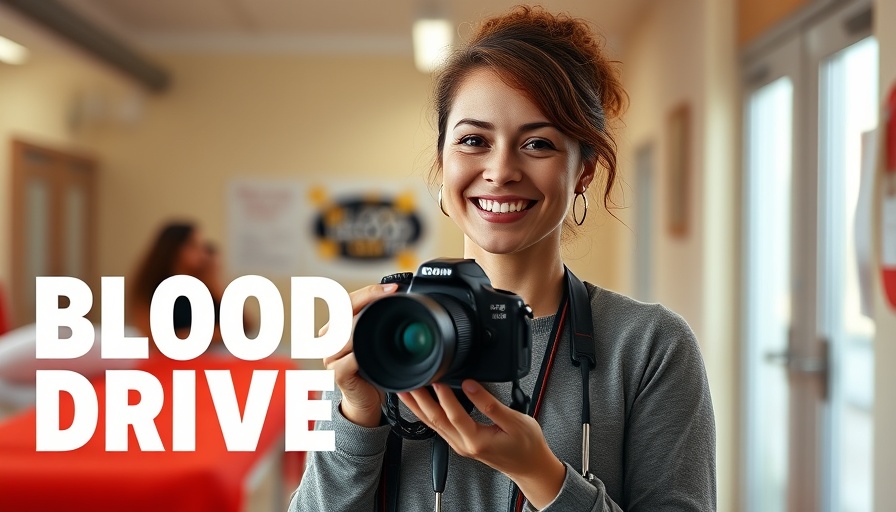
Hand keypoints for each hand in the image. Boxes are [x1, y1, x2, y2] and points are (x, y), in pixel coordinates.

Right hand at [322, 283, 397, 427]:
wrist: (365, 399)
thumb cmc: (371, 367)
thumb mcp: (373, 339)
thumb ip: (376, 319)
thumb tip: (399, 296)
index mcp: (335, 326)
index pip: (348, 300)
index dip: (370, 291)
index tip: (393, 288)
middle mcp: (329, 339)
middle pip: (346, 314)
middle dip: (371, 304)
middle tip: (394, 298)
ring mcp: (330, 356)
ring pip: (347, 335)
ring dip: (367, 328)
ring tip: (388, 325)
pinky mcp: (337, 374)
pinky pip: (350, 359)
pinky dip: (364, 354)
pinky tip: (375, 352)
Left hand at [398, 380, 565, 507]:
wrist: (529, 466)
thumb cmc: (526, 446)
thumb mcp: (515, 421)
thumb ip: (491, 404)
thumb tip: (472, 386)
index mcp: (477, 441)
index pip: (455, 415)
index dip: (445, 396)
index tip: (437, 378)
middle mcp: (464, 445)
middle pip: (435, 420)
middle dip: (420, 400)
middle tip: (409, 382)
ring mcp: (460, 445)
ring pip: (433, 425)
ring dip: (418, 407)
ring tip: (405, 391)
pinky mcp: (460, 443)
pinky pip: (438, 427)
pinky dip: (426, 413)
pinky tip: (421, 404)